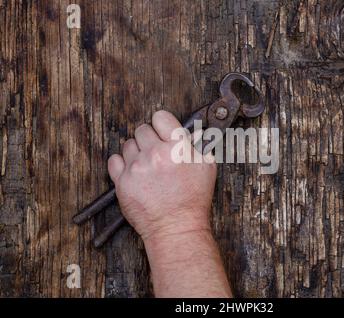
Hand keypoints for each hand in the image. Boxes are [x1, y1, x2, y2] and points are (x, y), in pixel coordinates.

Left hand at [107, 110, 216, 240]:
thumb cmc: (193, 200)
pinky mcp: (122, 181)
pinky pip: (114, 160)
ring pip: (128, 144)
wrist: (176, 227)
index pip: (160, 117)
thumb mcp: (207, 168)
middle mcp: (156, 153)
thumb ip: (198, 146)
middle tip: (155, 153)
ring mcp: (137, 167)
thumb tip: (189, 133)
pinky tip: (133, 172)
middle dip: (149, 139)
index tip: (162, 131)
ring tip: (146, 166)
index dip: (162, 124)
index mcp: (177, 147)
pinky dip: (122, 164)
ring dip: (136, 152)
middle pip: (142, 129)